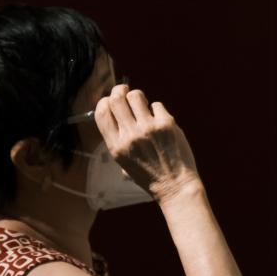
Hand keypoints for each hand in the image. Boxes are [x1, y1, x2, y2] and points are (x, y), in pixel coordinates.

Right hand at [93, 84, 201, 202]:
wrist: (174, 185)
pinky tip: (160, 121)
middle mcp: (130, 136)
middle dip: (119, 90)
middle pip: (117, 98)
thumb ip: (118, 138)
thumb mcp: (124, 161)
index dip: (104, 101)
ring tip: (143, 104)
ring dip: (138, 96)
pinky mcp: (167, 124)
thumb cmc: (149, 175)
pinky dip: (157, 110)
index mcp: (116, 146)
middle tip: (124, 91)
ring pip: (136, 95)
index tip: (110, 100)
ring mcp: (149, 128)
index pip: (102, 112)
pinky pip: (157, 104)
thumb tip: (116, 112)